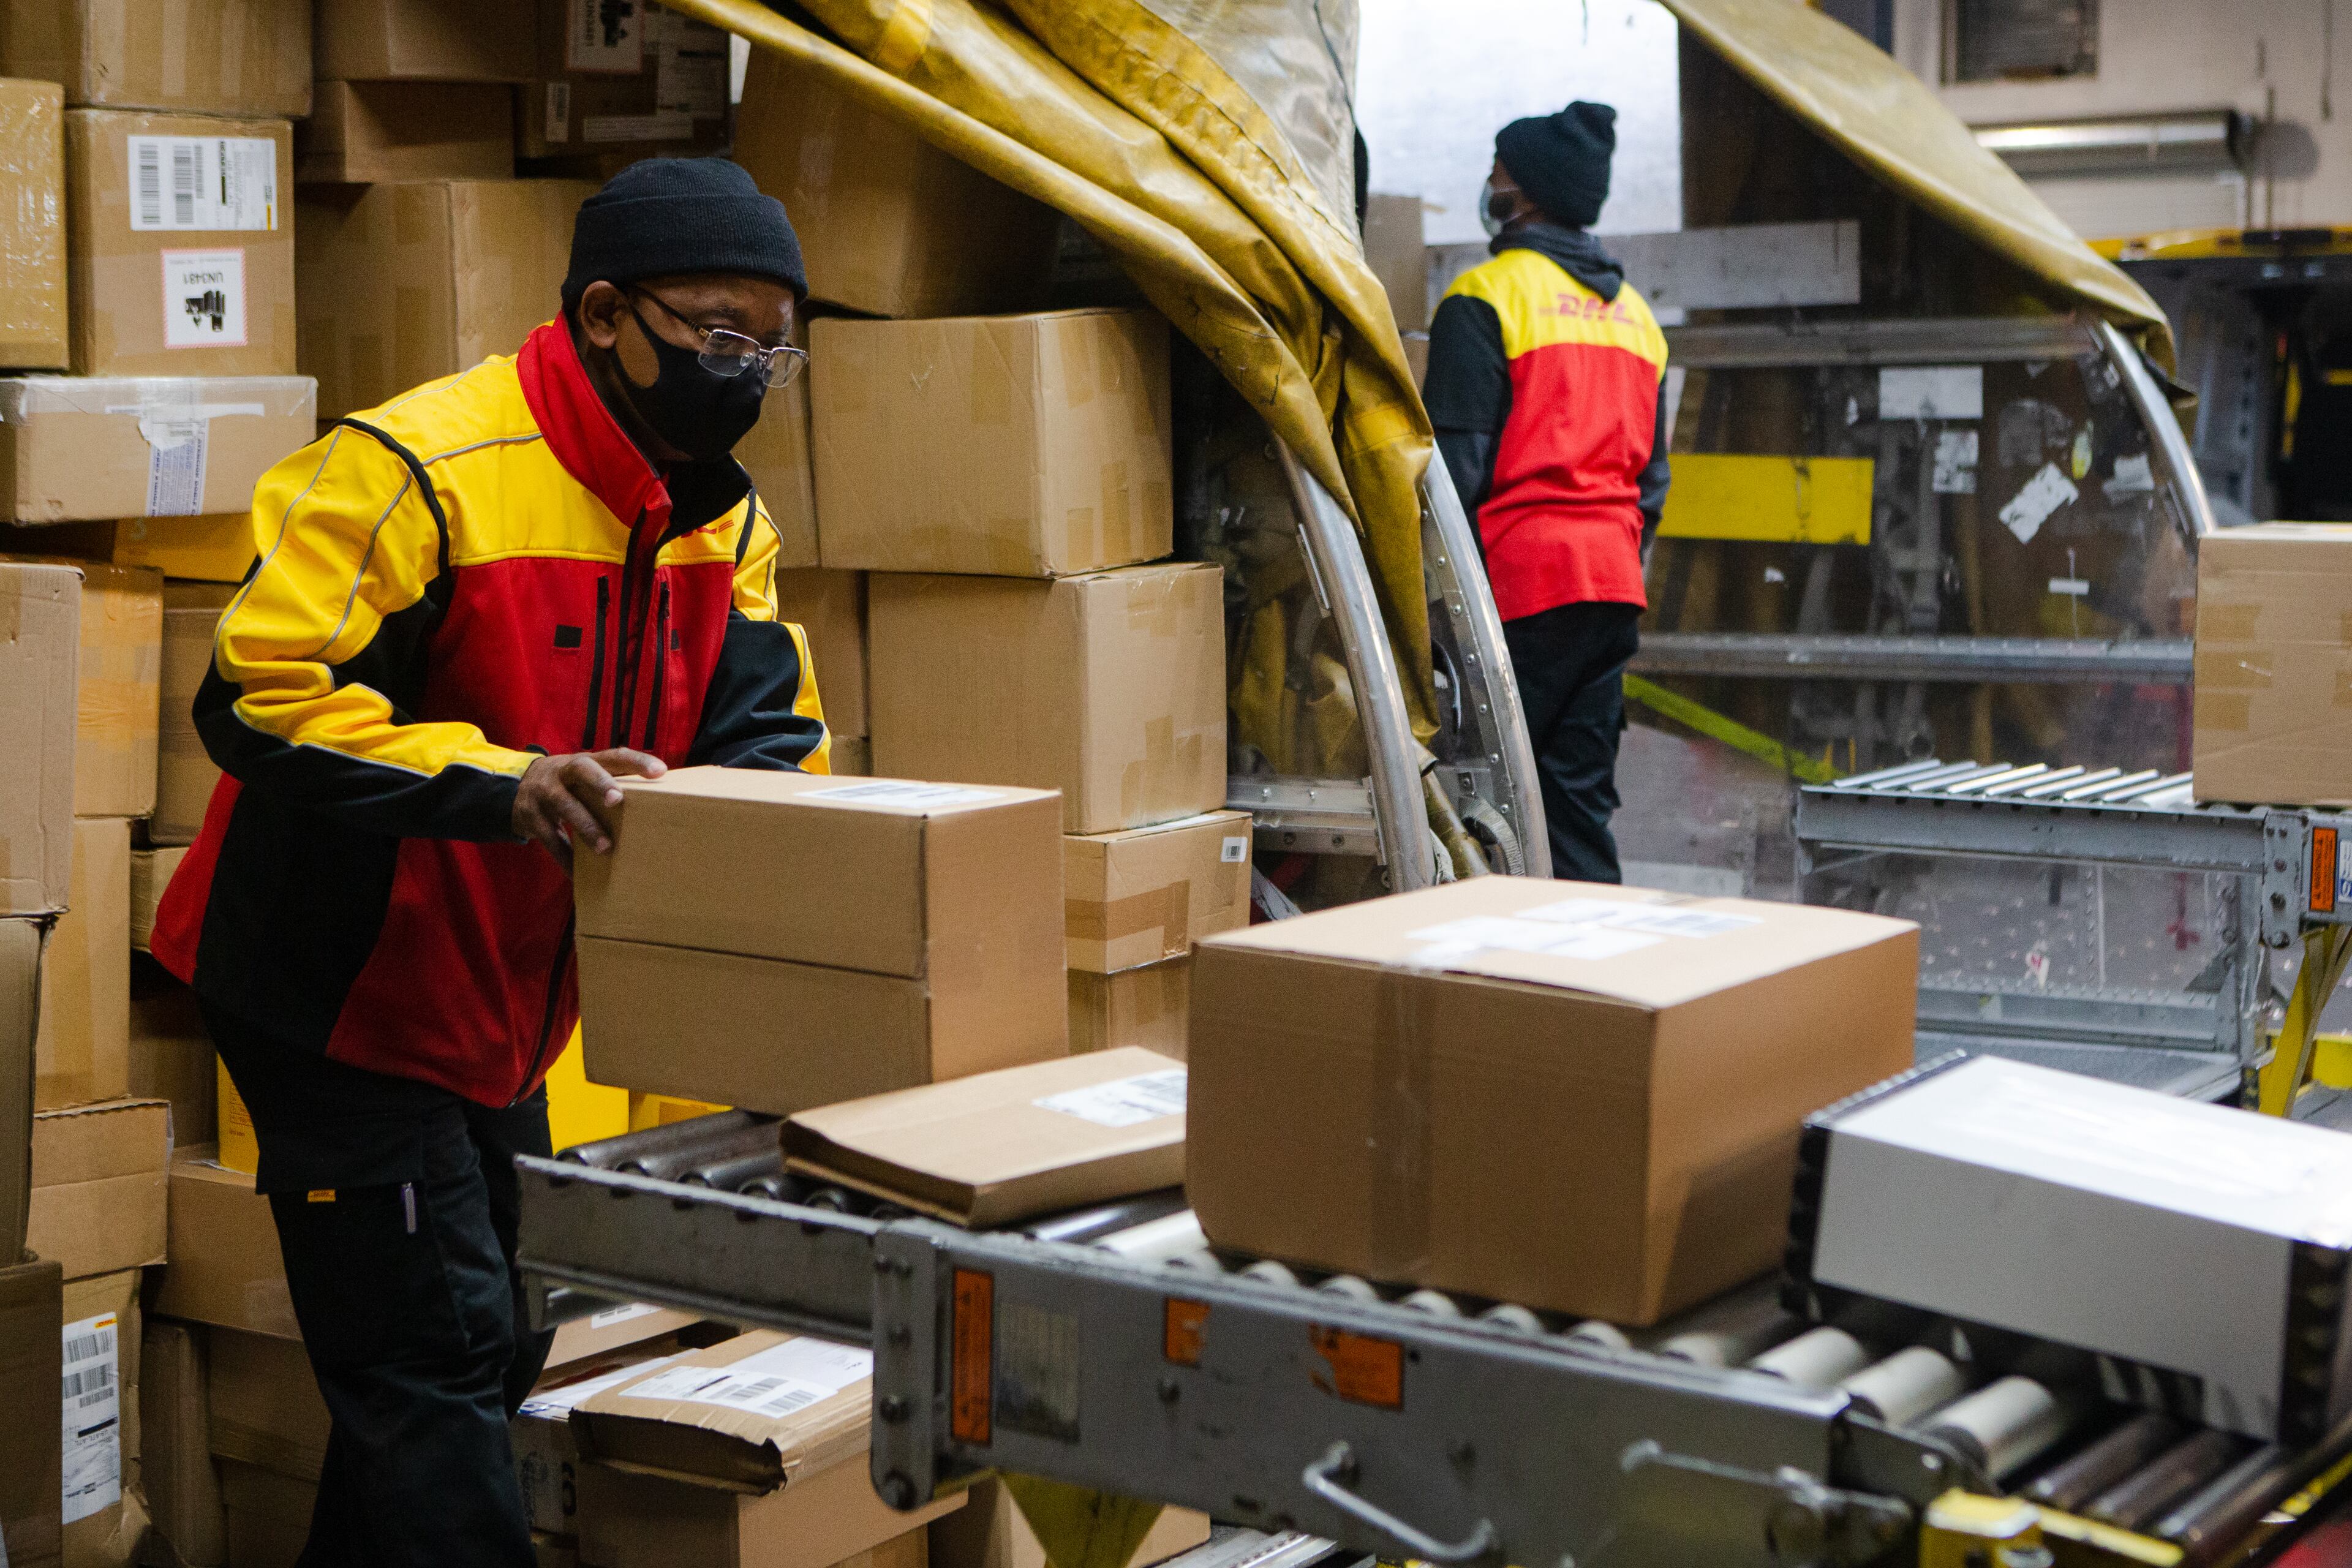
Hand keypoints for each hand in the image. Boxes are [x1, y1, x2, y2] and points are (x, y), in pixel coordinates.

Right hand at [514, 748, 665, 868]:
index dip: (636, 761)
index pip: (613, 756)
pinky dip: (565, 859)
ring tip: (606, 848)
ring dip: (587, 827)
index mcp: (583, 761)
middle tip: (617, 799)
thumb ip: (612, 780)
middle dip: (600, 782)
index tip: (660, 771)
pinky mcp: (532, 818)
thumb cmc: (568, 784)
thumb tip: (659, 797)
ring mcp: (544, 794)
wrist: (515, 788)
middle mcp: (562, 773)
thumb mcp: (584, 775)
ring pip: (565, 806)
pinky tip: (578, 874)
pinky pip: (550, 840)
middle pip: (582, 770)